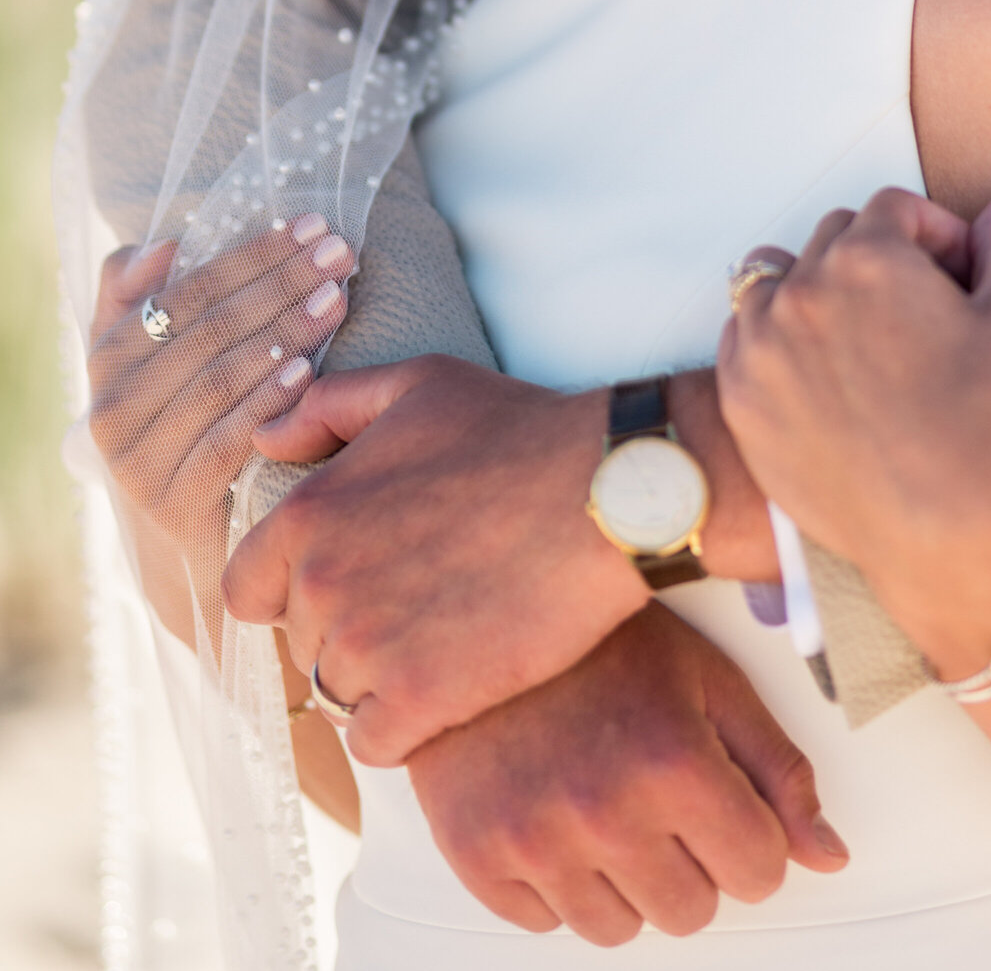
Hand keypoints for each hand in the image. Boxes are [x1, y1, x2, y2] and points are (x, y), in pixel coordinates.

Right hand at [86, 217, 350, 552]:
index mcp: (108, 357)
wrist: (179, 535)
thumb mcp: (147, 358)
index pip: (188, 289)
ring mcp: (139, 461)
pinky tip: (309, 370)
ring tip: (335, 298)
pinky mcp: (173, 505)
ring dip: (286, 332)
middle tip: (339, 253)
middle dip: (282, 283)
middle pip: (211, 329)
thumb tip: (164, 245)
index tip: (310, 225)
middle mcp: (113, 409)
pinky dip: (269, 400)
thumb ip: (138, 294)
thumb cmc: (177, 420)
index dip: (253, 253)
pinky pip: (228, 440)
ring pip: (221, 379)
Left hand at [222, 355, 647, 763]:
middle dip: (350, 628)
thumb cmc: (518, 431)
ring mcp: (366, 647)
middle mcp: (322, 584)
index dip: (289, 591)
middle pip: (303, 641)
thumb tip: (265, 438)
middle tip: (419, 601)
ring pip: (339, 692)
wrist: (604, 495)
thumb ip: (329, 407)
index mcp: (309, 513)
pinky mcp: (418, 701)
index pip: (246, 589)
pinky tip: (451, 686)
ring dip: (380, 678)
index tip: (344, 584)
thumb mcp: (419, 386)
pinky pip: (376, 743)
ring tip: (442, 641)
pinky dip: (407, 726)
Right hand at [409, 606, 847, 943]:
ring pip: (621, 930)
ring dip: (625, 879)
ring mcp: (537, 842)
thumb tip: (828, 855)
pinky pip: (546, 924)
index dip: (751, 835)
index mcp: (675, 762)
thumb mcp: (709, 679)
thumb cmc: (600, 639)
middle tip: (659, 793)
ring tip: (606, 800)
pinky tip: (556, 811)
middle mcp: (606, 812)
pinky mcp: (480, 858)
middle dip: (691, 861)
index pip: (760, 873)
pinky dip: (558, 882)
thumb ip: (777, 768)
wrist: (478, 614)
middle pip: (693, 912)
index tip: (723, 798)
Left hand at [719, 187, 990, 670]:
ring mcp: (761, 340)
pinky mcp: (738, 392)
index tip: (955, 276)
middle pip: (836, 237)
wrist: (931, 528)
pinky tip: (819, 374)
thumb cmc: (976, 425)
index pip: (894, 209)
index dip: (934, 235)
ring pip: (776, 278)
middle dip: (878, 257)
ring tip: (857, 336)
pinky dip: (775, 338)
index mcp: (868, 257)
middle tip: (915, 312)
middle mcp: (803, 287)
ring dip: (815, 288)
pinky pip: (744, 335)